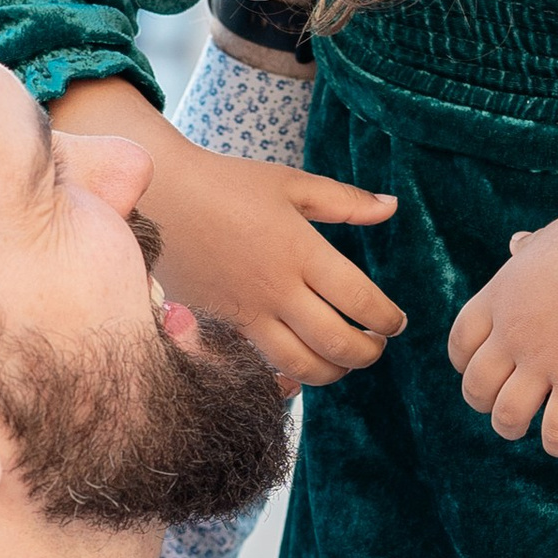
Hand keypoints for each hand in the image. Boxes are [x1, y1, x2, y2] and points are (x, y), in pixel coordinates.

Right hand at [51, 84, 402, 389]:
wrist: (161, 196)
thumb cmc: (228, 184)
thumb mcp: (291, 184)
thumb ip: (346, 202)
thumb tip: (392, 207)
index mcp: (301, 251)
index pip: (361, 301)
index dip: (387, 319)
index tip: (396, 323)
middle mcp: (276, 289)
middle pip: (337, 344)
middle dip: (368, 353)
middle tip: (375, 345)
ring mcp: (245, 314)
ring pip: (300, 367)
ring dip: (332, 372)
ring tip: (342, 359)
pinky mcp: (218, 328)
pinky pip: (261, 366)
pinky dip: (288, 373)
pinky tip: (300, 359)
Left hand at [448, 209, 557, 458]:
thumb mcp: (550, 238)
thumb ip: (528, 250)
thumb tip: (517, 243)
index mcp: (500, 297)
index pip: (460, 342)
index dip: (463, 363)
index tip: (474, 370)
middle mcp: (514, 334)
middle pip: (476, 385)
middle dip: (481, 401)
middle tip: (496, 405)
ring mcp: (545, 361)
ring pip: (507, 414)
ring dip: (508, 427)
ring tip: (518, 429)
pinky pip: (557, 429)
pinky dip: (556, 444)